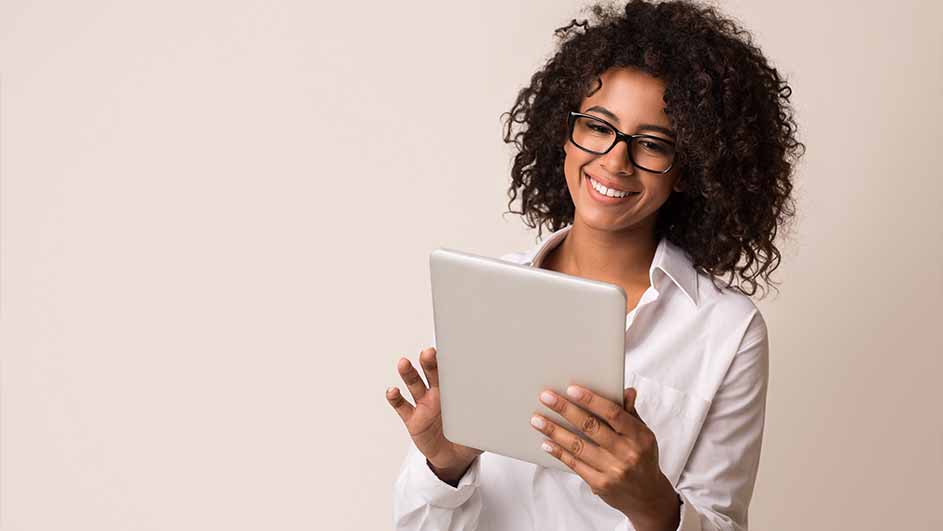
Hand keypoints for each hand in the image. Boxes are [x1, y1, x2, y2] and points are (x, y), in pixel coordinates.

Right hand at [387, 347, 482, 482]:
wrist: (454, 458)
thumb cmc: (469, 437)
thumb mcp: (483, 426)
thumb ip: (490, 418)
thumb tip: (508, 412)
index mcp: (455, 392)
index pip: (452, 371)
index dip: (450, 360)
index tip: (450, 350)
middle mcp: (437, 393)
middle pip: (431, 371)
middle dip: (429, 361)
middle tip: (429, 353)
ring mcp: (423, 405)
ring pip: (414, 384)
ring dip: (408, 373)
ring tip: (404, 363)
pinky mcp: (413, 419)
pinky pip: (402, 406)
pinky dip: (395, 398)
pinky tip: (393, 391)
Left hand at [530, 386, 680, 530]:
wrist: (648, 497)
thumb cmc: (642, 458)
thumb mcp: (643, 435)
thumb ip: (630, 413)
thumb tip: (626, 390)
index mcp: (639, 436)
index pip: (613, 413)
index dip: (591, 400)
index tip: (571, 389)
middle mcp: (627, 453)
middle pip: (591, 427)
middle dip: (565, 410)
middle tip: (545, 397)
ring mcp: (613, 470)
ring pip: (578, 446)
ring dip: (554, 431)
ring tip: (537, 420)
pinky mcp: (600, 484)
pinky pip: (575, 464)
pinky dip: (559, 452)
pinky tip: (546, 442)